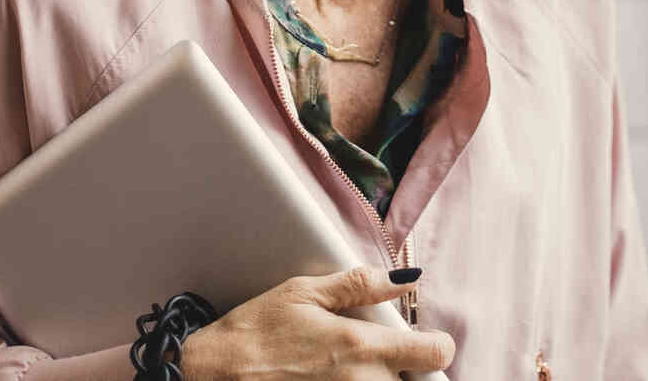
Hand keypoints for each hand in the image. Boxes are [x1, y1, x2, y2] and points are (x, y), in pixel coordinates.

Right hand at [177, 267, 454, 379]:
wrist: (210, 377)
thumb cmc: (253, 333)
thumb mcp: (303, 293)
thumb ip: (360, 284)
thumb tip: (407, 276)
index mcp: (359, 347)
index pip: (434, 355)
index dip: (437, 346)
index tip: (426, 342)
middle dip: (404, 368)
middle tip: (377, 356)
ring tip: (350, 369)